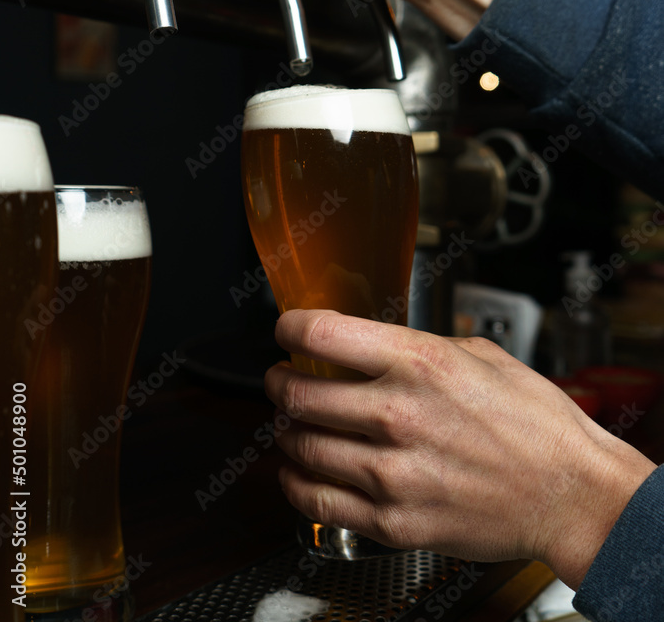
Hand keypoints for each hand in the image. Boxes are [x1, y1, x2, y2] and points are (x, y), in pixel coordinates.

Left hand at [265, 309, 655, 588]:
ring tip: (292, 422)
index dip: (290, 327)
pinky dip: (295, 481)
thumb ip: (417, 348)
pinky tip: (298, 470)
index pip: (321, 334)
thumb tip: (371, 346)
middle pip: (298, 392)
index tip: (287, 330)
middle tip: (282, 378)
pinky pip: (317, 501)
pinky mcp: (393, 521)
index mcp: (420, 363)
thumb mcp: (479, 355)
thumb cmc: (535, 422)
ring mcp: (392, 473)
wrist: (570, 493)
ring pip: (301, 445)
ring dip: (286, 429)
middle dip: (280, 381)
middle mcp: (398, 414)